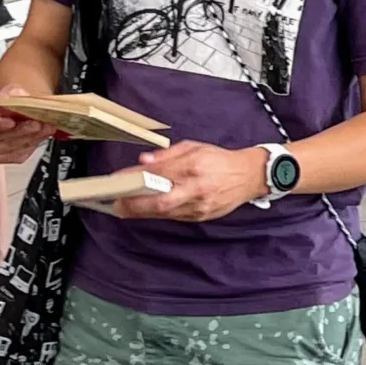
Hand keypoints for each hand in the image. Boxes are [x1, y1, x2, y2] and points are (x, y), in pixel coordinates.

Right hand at [0, 85, 54, 165]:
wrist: (12, 114)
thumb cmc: (5, 104)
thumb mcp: (9, 91)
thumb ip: (13, 93)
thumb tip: (20, 96)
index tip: (10, 121)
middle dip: (19, 130)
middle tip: (37, 123)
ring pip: (9, 146)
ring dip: (29, 137)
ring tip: (44, 127)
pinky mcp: (1, 159)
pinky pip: (17, 155)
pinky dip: (31, 144)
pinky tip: (40, 135)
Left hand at [115, 141, 267, 221]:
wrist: (249, 176)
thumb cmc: (220, 160)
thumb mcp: (194, 147)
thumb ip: (167, 154)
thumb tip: (144, 161)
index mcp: (194, 165)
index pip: (159, 173)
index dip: (135, 177)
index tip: (118, 178)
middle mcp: (197, 188)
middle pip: (160, 201)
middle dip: (134, 204)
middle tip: (116, 204)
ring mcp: (200, 205)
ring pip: (165, 213)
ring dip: (142, 211)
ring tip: (125, 208)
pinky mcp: (202, 216)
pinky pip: (175, 217)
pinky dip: (159, 213)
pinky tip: (148, 210)